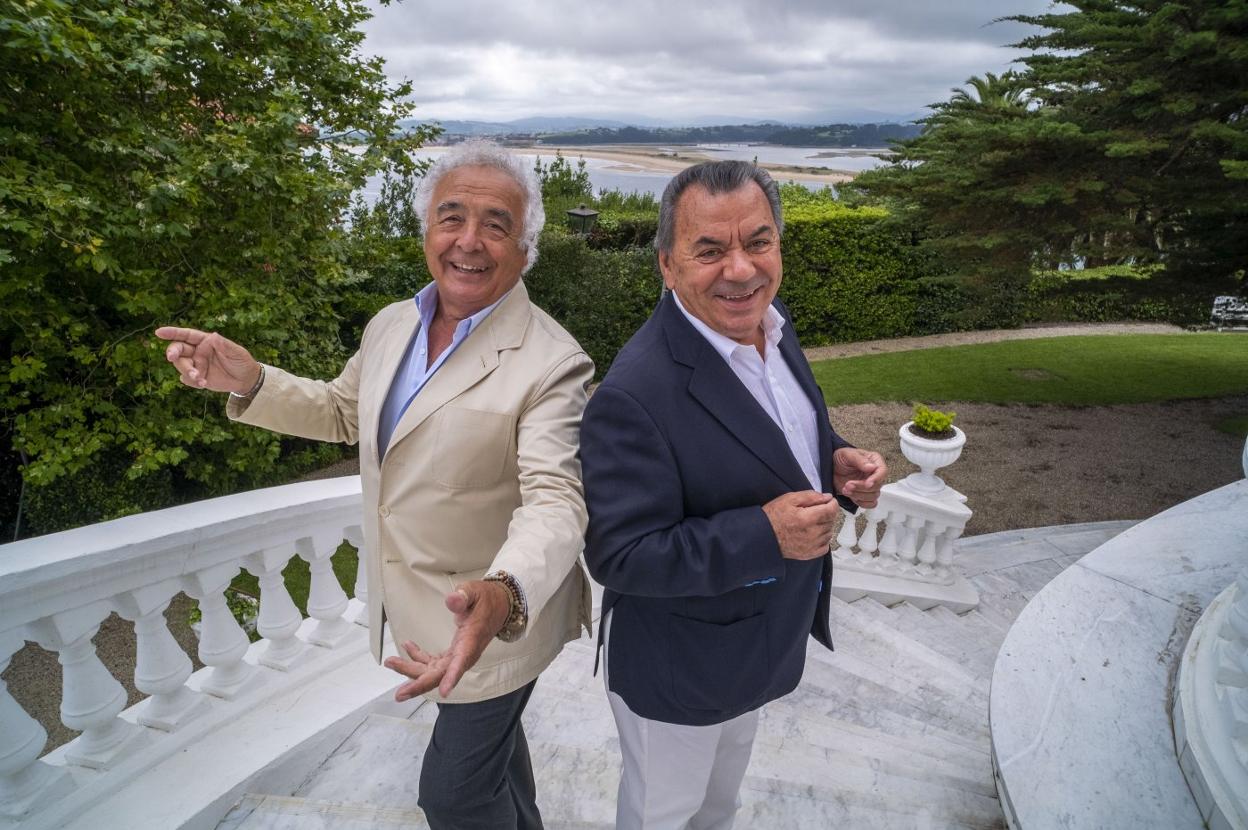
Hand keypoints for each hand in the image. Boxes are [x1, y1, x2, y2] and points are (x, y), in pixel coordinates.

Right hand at [154, 326, 260, 394]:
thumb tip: (214, 336)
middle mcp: (197, 352)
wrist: (246, 380)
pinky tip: (203, 384)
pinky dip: (191, 381)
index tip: (158, 333)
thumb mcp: (237, 352)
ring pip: (181, 365)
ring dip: (186, 371)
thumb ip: (225, 345)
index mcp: (205, 341)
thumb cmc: (242, 361)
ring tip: (199, 378)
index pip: (186, 335)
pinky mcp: (197, 377)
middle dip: (172, 352)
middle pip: (178, 349)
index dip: (172, 333)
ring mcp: (196, 365)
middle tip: (171, 357)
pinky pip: (187, 379)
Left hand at [383, 580, 511, 699]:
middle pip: (440, 674)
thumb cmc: (487, 600)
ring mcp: (458, 656)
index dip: (452, 677)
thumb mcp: (475, 591)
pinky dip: (418, 657)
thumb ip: (463, 596)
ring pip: (433, 671)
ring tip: (391, 662)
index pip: (462, 661)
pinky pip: (433, 663)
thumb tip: (452, 600)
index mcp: (471, 640)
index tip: (445, 691)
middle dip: (419, 684)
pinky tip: (408, 646)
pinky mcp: (453, 654)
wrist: (499, 606)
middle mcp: (465, 653)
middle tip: (400, 693)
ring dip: (411, 670)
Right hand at [762, 490, 840, 559]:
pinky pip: (826, 545)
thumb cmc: (774, 515)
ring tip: (812, 522)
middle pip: (831, 520)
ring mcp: (812, 545)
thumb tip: (827, 497)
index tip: (828, 501)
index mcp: (808, 518)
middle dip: (827, 513)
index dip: (832, 503)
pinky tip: (813, 534)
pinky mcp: (810, 554)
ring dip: (825, 526)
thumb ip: (810, 496)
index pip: (832, 510)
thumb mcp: (789, 499)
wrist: (763, 536)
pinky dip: (823, 539)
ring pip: (829, 532)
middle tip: (815, 510)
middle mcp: (813, 533)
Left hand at [833, 448, 886, 508]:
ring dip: (858, 495)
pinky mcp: (865, 494)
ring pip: (873, 496)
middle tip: (848, 484)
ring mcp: (870, 485)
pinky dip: (861, 502)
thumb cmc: (840, 458)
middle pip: (877, 486)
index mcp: (874, 461)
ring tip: (846, 489)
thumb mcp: (847, 454)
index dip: (876, 479)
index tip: (867, 483)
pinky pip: (870, 503)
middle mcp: (875, 474)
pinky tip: (851, 495)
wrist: (831, 469)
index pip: (882, 472)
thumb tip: (872, 467)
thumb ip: (860, 460)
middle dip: (861, 487)